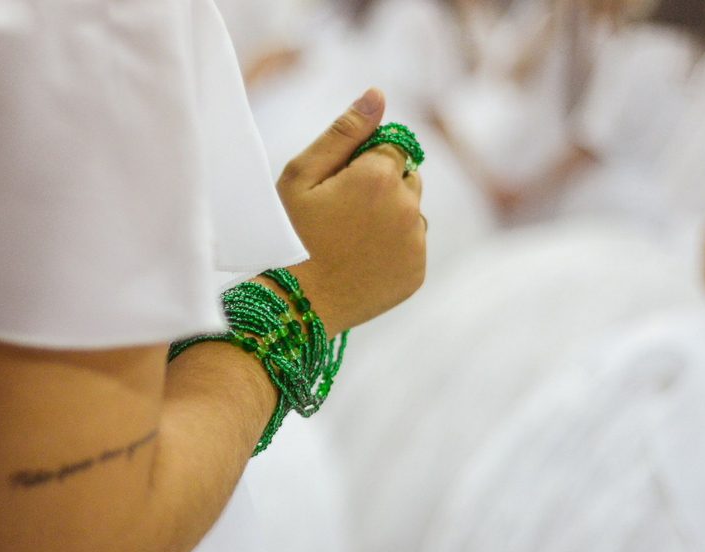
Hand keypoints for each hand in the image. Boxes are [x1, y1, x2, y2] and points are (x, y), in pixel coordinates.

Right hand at [275, 88, 425, 334]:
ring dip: (390, 217)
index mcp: (380, 176)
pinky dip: (392, 250)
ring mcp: (415, 243)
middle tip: (340, 215)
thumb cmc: (287, 235)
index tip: (336, 187)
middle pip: (407, 177)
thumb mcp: (301, 176)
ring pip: (411, 213)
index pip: (391, 145)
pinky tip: (359, 261)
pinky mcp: (417, 272)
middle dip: (382, 187)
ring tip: (348, 241)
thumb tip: (378, 94)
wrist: (292, 304)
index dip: (362, 162)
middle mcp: (407, 207)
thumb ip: (343, 131)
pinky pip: (411, 247)